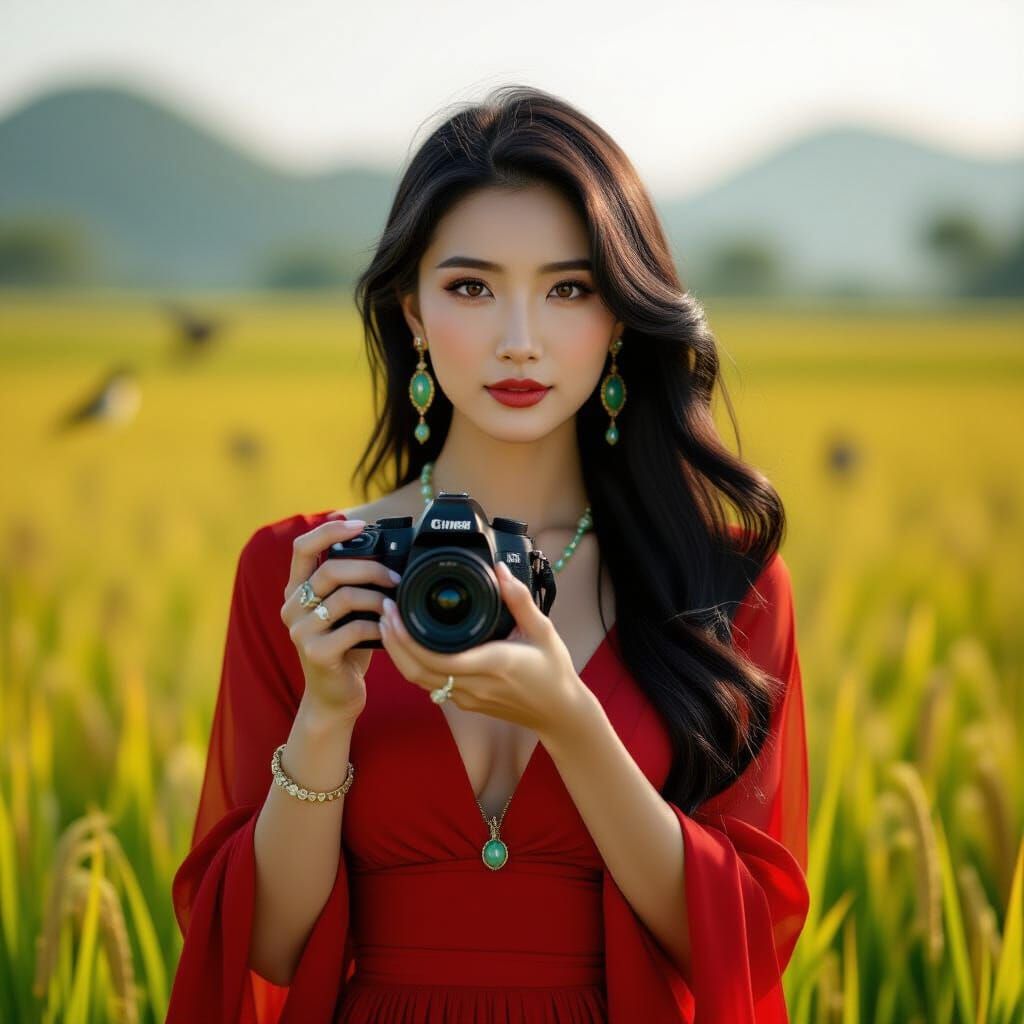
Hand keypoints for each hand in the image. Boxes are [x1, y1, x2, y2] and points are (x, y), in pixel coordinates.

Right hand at [280, 516, 399, 722]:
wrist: (335, 697)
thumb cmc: (346, 647)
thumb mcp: (344, 611)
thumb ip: (350, 584)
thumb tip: (387, 553)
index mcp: (296, 590)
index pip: (301, 547)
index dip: (330, 531)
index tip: (360, 526)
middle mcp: (292, 608)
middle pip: (330, 570)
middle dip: (370, 568)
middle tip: (395, 577)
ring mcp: (300, 632)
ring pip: (344, 597)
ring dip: (378, 598)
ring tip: (394, 605)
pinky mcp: (316, 654)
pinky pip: (354, 629)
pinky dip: (378, 627)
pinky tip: (388, 631)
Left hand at [379, 560, 594, 742]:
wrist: (559, 713)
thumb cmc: (553, 671)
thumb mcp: (543, 629)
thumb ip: (519, 599)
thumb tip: (501, 570)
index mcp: (491, 664)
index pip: (435, 657)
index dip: (406, 638)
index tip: (394, 611)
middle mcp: (474, 685)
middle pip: (416, 671)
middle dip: (393, 642)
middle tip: (383, 612)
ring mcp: (467, 697)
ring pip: (419, 681)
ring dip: (399, 654)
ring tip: (389, 625)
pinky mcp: (466, 702)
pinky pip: (430, 685)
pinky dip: (413, 665)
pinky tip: (410, 645)